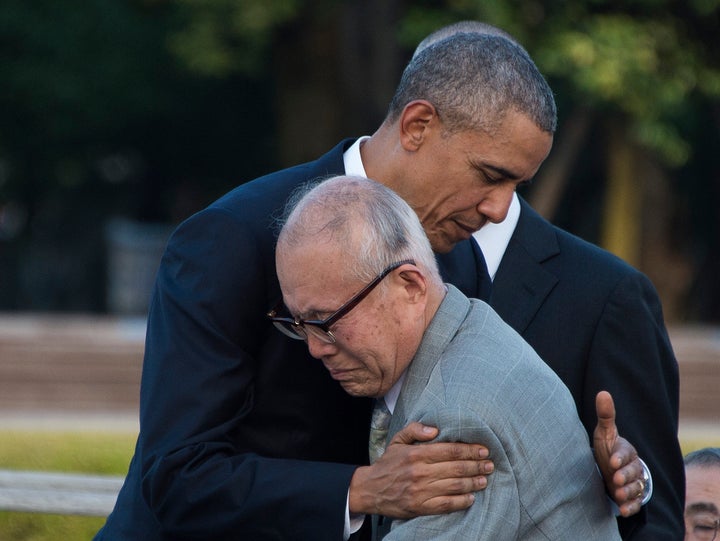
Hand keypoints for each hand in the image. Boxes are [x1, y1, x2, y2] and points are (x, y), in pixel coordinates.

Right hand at [348, 422, 492, 517]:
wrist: (370, 489)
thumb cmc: (387, 463)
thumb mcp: (397, 440)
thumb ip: (415, 429)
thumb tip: (435, 428)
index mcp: (416, 453)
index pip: (450, 450)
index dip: (470, 450)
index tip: (483, 450)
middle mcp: (420, 472)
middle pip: (456, 468)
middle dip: (476, 465)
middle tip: (490, 464)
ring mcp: (420, 491)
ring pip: (454, 486)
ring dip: (473, 483)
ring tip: (484, 479)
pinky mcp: (420, 507)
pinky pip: (446, 504)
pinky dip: (461, 501)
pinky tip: (471, 498)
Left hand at [593, 390, 645, 516]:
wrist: (611, 468)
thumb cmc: (608, 448)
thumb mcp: (604, 432)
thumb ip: (605, 415)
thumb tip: (603, 392)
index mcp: (626, 450)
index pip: (625, 453)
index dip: (620, 458)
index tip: (612, 462)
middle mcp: (632, 467)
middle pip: (633, 472)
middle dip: (625, 476)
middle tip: (615, 480)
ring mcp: (633, 482)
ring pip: (636, 488)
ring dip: (628, 492)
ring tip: (619, 495)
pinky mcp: (631, 496)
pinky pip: (635, 503)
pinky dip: (630, 507)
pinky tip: (623, 510)